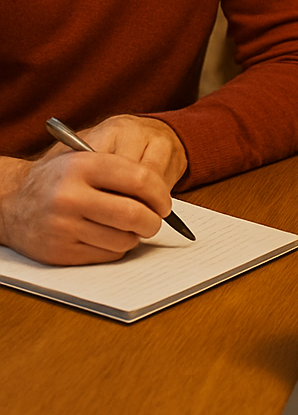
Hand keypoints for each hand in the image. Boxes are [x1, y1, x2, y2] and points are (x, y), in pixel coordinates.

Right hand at [0, 115, 186, 265]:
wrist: (11, 203)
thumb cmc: (60, 179)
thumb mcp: (85, 160)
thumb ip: (122, 169)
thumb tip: (163, 195)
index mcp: (82, 166)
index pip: (140, 179)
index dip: (160, 193)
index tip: (165, 202)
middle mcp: (70, 196)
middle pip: (134, 214)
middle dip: (153, 220)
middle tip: (156, 220)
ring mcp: (63, 226)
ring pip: (123, 238)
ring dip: (134, 236)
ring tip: (129, 227)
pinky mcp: (60, 252)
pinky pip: (107, 254)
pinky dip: (116, 248)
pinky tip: (108, 236)